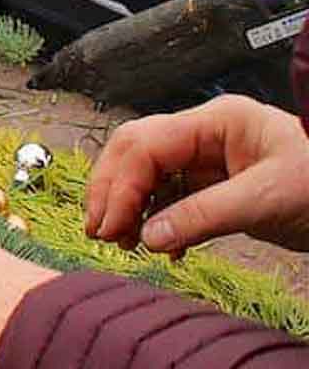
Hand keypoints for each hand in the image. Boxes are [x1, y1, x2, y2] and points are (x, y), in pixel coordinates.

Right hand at [85, 94, 308, 256]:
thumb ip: (204, 216)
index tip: (110, 227)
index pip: (146, 145)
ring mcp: (211, 158)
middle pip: (135, 153)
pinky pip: (171, 197)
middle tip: (101, 233)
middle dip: (113, 191)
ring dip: (130, 208)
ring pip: (148, 175)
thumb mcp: (267, 200)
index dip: (119, 185)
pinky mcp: (218, 185)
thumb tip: (148, 238)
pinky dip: (158, 220)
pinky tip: (162, 246)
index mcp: (216, 122)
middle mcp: (206, 134)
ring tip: (124, 243)